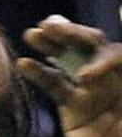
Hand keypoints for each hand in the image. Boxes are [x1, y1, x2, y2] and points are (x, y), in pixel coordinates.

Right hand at [19, 16, 121, 136]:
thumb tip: (92, 82)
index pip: (117, 54)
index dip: (103, 58)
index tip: (88, 77)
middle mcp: (114, 81)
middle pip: (93, 48)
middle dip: (73, 36)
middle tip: (51, 26)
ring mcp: (92, 94)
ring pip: (71, 62)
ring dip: (52, 45)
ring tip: (33, 33)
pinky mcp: (73, 110)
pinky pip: (56, 86)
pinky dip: (40, 74)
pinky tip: (25, 64)